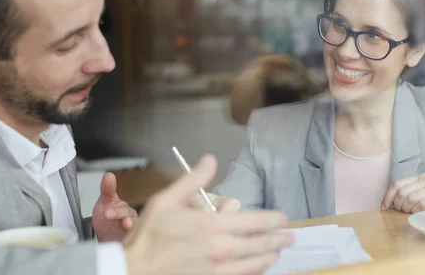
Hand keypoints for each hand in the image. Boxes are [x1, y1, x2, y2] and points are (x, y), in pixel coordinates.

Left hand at [92, 172, 137, 241]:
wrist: (104, 242)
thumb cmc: (107, 222)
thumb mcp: (104, 204)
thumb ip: (107, 190)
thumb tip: (109, 175)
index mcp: (126, 212)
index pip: (125, 210)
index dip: (117, 210)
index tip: (107, 212)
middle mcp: (132, 223)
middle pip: (132, 221)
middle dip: (124, 220)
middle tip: (114, 219)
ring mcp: (131, 236)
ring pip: (134, 233)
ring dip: (129, 231)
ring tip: (124, 229)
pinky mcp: (130, 247)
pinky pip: (133, 246)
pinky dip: (128, 245)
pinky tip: (123, 245)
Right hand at [122, 155, 293, 274]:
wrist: (134, 269)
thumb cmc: (149, 235)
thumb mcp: (166, 199)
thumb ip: (193, 179)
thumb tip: (210, 160)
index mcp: (211, 225)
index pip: (254, 221)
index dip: (272, 219)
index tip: (282, 218)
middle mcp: (220, 249)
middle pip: (259, 244)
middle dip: (278, 239)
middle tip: (289, 236)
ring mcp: (217, 270)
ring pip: (253, 264)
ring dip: (269, 257)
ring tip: (278, 253)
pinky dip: (254, 273)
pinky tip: (258, 269)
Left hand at [381, 173, 424, 212]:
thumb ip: (413, 191)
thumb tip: (393, 202)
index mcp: (420, 177)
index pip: (397, 184)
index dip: (387, 196)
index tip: (383, 207)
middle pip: (401, 193)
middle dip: (398, 205)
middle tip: (402, 210)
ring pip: (409, 199)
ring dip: (406, 209)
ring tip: (410, 211)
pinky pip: (421, 204)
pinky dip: (416, 210)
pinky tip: (419, 212)